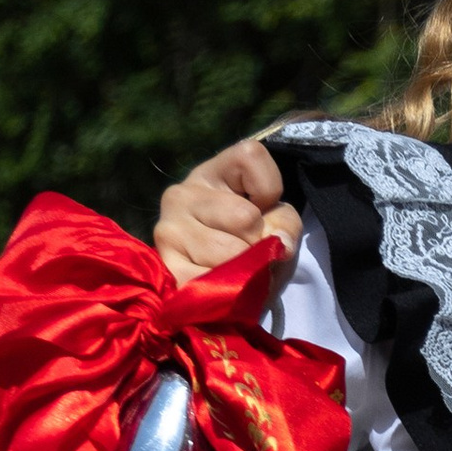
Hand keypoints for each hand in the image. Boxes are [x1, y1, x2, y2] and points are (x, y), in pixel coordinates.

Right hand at [154, 138, 299, 283]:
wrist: (227, 293)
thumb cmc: (252, 248)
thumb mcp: (278, 227)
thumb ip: (286, 225)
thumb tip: (279, 245)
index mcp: (212, 173)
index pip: (250, 157)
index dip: (270, 191)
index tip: (262, 209)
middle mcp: (181, 193)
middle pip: (244, 217)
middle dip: (258, 244)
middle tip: (248, 252)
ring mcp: (168, 228)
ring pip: (228, 254)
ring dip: (243, 273)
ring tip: (234, 272)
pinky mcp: (165, 265)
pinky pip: (209, 281)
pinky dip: (225, 293)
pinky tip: (218, 287)